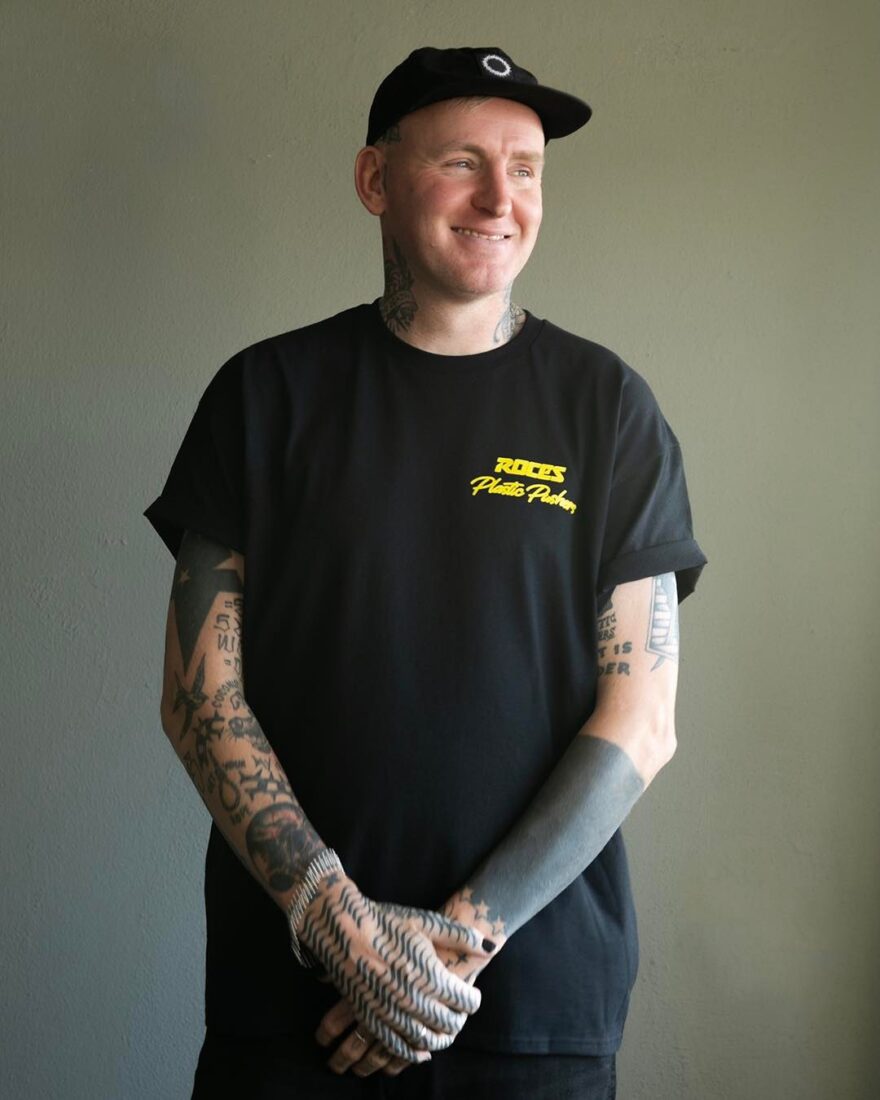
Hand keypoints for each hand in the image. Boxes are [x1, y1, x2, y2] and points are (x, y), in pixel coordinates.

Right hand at [299, 881, 492, 1064]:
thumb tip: (490, 946)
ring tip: (444, 1033)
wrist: (343, 927)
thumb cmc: (387, 921)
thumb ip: (461, 936)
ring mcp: (391, 1012)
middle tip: (460, 1015)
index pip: (465, 1001)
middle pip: (447, 1024)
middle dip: (458, 1021)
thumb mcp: (427, 922)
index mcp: (430, 975)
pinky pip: (397, 1046)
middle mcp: (413, 999)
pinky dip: (412, 1053)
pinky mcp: (371, 1018)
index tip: (473, 996)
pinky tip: (420, 1051)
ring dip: (439, 1040)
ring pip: (425, 1040)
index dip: (472, 1001)